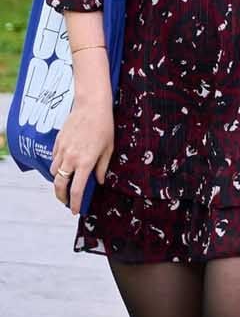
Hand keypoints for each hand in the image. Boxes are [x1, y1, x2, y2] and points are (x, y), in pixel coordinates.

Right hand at [50, 92, 113, 214]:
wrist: (91, 106)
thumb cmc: (104, 126)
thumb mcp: (109, 148)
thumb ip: (102, 167)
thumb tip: (98, 182)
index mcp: (85, 162)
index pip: (76, 190)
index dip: (75, 203)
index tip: (76, 211)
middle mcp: (70, 159)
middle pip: (59, 186)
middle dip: (61, 197)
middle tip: (66, 202)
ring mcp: (62, 151)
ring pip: (55, 173)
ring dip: (59, 181)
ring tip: (66, 184)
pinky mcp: (57, 143)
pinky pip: (54, 160)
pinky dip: (58, 167)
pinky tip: (65, 167)